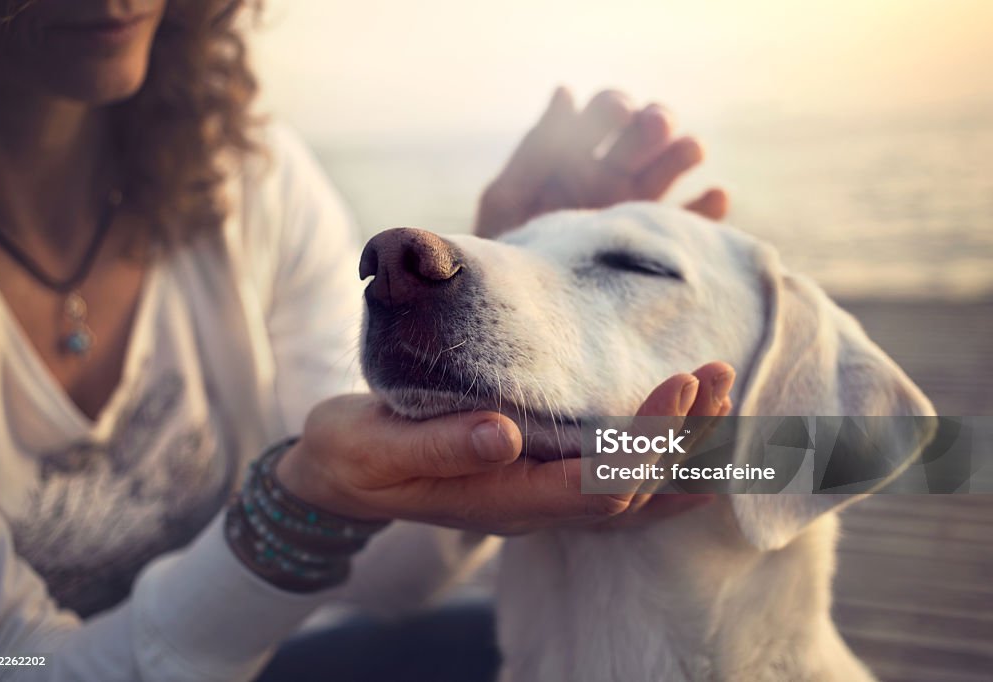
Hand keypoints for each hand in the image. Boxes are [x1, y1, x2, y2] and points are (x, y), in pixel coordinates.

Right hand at [275, 363, 734, 535]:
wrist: (339, 478)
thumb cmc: (354, 455)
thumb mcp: (376, 446)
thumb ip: (438, 446)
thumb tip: (504, 433)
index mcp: (500, 499)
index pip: (598, 481)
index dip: (649, 440)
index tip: (682, 382)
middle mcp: (532, 509)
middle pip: (633, 489)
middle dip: (684, 434)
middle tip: (722, 374)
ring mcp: (538, 502)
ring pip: (633, 492)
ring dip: (684, 448)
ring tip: (726, 395)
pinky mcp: (537, 482)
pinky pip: (617, 488)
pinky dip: (664, 469)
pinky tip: (697, 449)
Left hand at [475, 87, 728, 238]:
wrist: (522, 313)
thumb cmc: (506, 254)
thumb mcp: (508, 200)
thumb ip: (536, 150)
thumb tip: (566, 91)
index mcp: (576, 157)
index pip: (605, 114)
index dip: (614, 107)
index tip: (618, 112)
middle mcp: (612, 177)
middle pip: (645, 134)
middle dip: (654, 122)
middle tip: (655, 125)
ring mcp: (637, 209)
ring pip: (671, 168)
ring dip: (684, 152)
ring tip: (690, 150)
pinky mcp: (657, 245)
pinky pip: (691, 223)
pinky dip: (708, 208)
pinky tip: (715, 197)